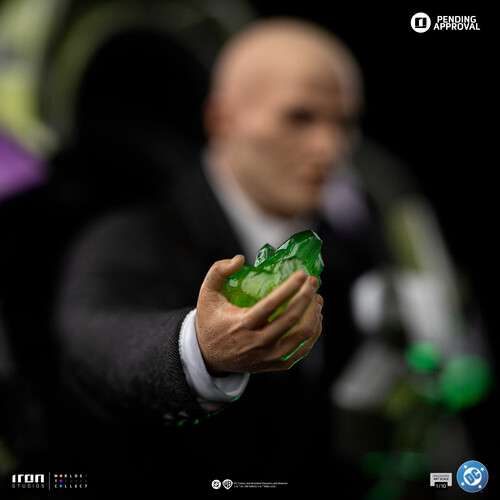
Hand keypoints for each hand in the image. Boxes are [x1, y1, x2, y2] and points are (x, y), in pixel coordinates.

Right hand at [195, 254, 322, 373]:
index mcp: (240, 324)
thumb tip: (240, 258)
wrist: (208, 357)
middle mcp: (256, 343)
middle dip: (306, 297)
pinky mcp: (273, 365)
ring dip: (314, 315)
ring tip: (316, 298)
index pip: (270, 305)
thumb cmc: (210, 321)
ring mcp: (267, 356)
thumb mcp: (207, 294)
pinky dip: (312, 334)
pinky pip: (300, 351)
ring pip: (301, 337)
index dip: (289, 289)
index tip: (302, 274)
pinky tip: (315, 318)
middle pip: (290, 320)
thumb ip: (219, 271)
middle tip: (313, 281)